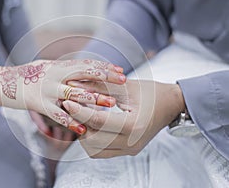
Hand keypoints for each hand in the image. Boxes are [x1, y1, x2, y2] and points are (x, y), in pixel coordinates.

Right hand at [0, 59, 125, 134]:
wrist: (0, 81)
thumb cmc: (26, 75)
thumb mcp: (46, 67)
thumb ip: (63, 69)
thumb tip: (81, 68)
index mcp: (58, 66)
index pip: (85, 64)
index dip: (103, 67)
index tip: (120, 71)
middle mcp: (55, 75)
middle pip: (84, 74)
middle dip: (105, 77)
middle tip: (124, 81)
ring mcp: (47, 89)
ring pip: (74, 93)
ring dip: (93, 99)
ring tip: (111, 105)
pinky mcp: (38, 103)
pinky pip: (57, 114)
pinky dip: (70, 121)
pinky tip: (83, 129)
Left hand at [62, 80, 185, 157]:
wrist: (171, 105)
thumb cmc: (151, 92)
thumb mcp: (125, 86)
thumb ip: (98, 86)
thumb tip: (73, 86)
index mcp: (134, 125)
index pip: (97, 122)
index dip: (79, 111)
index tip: (67, 101)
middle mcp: (132, 142)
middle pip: (93, 141)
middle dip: (79, 124)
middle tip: (73, 109)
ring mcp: (130, 149)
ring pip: (95, 150)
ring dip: (84, 134)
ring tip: (83, 116)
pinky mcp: (128, 151)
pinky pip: (102, 151)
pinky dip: (93, 140)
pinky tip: (92, 125)